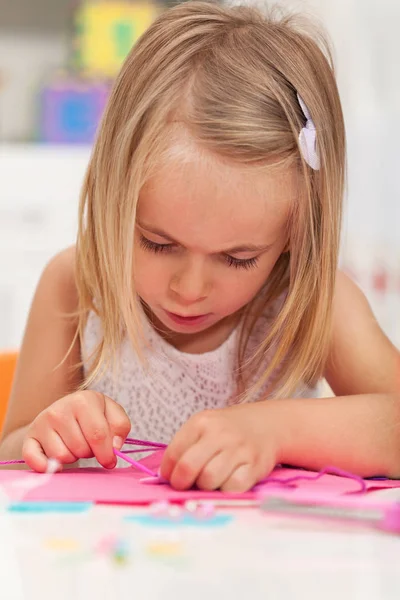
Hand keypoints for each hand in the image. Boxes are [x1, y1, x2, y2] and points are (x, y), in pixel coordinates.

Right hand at [22, 391, 130, 471]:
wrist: (64, 411)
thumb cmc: (93, 415)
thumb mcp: (112, 414)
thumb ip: (120, 427)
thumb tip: (114, 447)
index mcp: (83, 400)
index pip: (98, 434)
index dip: (106, 453)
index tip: (110, 461)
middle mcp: (60, 409)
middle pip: (81, 448)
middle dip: (89, 452)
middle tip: (88, 443)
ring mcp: (42, 423)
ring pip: (62, 457)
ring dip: (72, 457)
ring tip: (73, 445)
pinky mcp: (30, 437)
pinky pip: (35, 459)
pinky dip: (45, 466)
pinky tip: (54, 464)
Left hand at [160, 402, 277, 491]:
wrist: (266, 425)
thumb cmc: (227, 431)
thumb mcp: (204, 428)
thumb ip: (184, 447)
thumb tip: (166, 475)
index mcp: (201, 423)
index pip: (174, 453)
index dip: (168, 472)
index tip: (172, 477)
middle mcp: (219, 434)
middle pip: (189, 467)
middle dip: (182, 483)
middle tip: (186, 485)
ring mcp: (238, 449)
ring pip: (209, 480)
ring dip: (206, 487)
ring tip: (210, 481)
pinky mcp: (255, 466)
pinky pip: (232, 488)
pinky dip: (226, 490)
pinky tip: (227, 482)